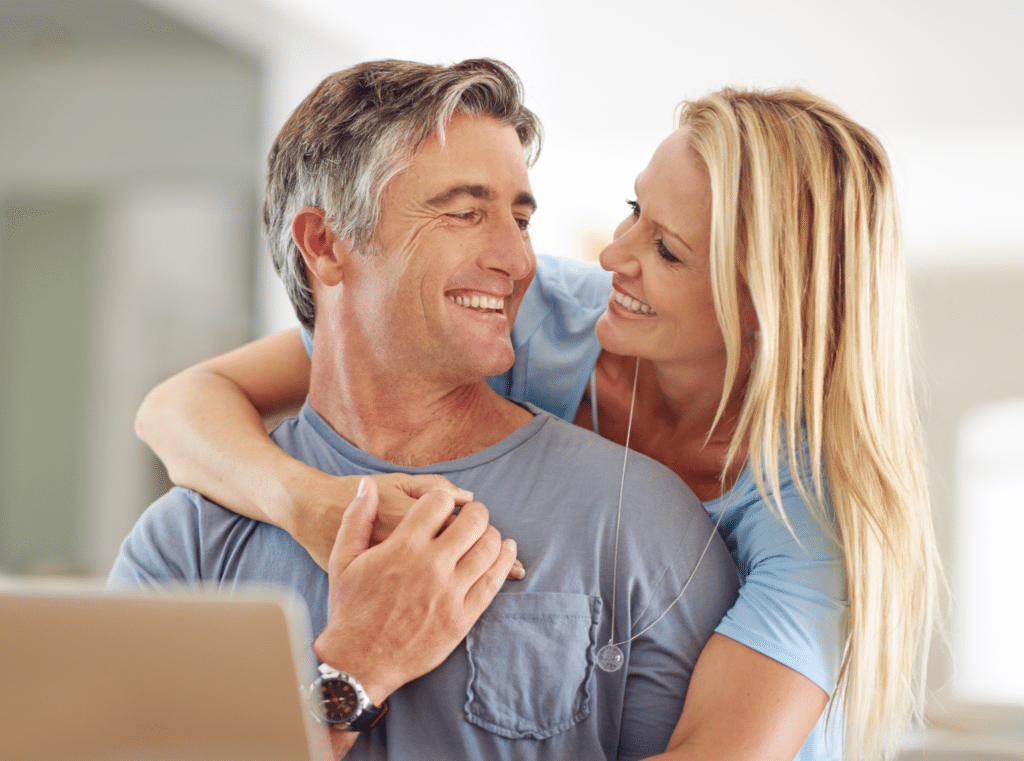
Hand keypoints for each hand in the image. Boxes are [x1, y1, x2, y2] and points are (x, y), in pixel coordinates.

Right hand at [313, 477, 517, 704]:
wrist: (358, 660)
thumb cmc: (350, 608)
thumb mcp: (343, 558)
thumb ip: (356, 516)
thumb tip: (365, 484)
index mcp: (403, 546)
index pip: (440, 502)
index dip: (444, 500)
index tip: (443, 507)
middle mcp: (431, 566)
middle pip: (473, 520)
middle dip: (475, 512)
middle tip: (471, 516)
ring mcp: (450, 593)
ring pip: (489, 548)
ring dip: (492, 534)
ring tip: (485, 533)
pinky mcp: (462, 617)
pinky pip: (493, 582)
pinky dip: (504, 561)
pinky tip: (505, 552)